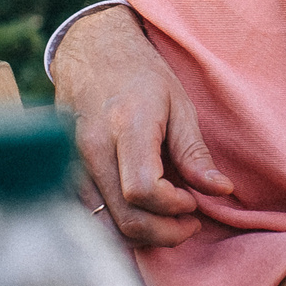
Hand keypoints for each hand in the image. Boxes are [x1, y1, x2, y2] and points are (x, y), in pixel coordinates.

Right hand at [53, 3, 234, 248]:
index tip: (194, 200)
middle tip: (191, 221)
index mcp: (126, 126)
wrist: (91, 52)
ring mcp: (72, 164)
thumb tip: (221, 190)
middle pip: (125, 218)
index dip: (173, 206)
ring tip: (170, 217)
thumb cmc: (140, 75)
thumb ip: (195, 152)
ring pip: (106, 225)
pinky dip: (121, 224)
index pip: (142, 190)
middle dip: (165, 232)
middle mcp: (92, 149)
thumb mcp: (179, 104)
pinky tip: (143, 212)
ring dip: (144, 234)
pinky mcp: (64, 174)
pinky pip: (92, 216)